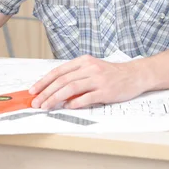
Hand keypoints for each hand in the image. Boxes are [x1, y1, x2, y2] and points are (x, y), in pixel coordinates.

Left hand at [29, 55, 144, 109]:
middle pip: (62, 80)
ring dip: (55, 98)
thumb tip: (55, 90)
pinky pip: (86, 97)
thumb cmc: (110, 74)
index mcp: (84, 61)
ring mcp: (98, 79)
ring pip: (71, 88)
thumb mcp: (92, 69)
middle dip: (46, 92)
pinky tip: (66, 107)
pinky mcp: (106, 91)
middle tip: (36, 102)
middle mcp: (89, 68)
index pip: (59, 71)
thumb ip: (76, 76)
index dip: (44, 81)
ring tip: (46, 106)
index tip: (34, 90)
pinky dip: (75, 103)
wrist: (134, 75)